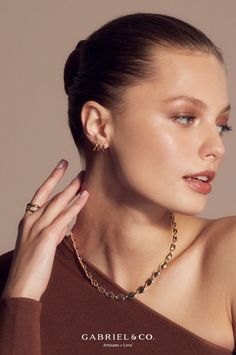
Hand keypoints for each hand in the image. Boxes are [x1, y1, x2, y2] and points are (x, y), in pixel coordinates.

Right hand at [1, 160, 88, 300]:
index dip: (52, 179)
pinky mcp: (46, 237)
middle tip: (77, 168)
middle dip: (65, 180)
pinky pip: (64, 217)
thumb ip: (51, 231)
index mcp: (27, 221)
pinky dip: (75, 206)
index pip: (41, 195)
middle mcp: (30, 221)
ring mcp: (37, 228)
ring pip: (58, 202)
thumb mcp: (39, 244)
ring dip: (73, 188)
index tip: (61, 167)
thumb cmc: (30, 269)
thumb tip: (64, 222)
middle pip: (51, 195)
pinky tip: (85, 196)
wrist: (20, 288)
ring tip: (84, 177)